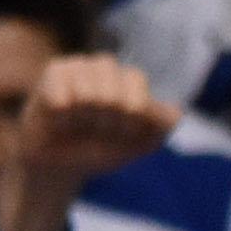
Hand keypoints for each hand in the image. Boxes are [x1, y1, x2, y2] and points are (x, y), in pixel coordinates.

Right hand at [0, 57, 179, 230]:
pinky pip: (61, 89)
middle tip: (99, 126)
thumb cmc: (102, 150)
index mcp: (130, 81)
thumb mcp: (138, 145)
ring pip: (89, 90)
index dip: (131, 113)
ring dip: (85, 116)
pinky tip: (60, 117)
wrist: (63, 163)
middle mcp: (106, 68)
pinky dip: (63, 113)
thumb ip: (160, 128)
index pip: (136, 80)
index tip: (124, 130)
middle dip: (108, 118)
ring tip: (79, 121)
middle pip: (113, 87)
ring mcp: (79, 67)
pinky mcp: (54, 73)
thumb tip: (177, 113)